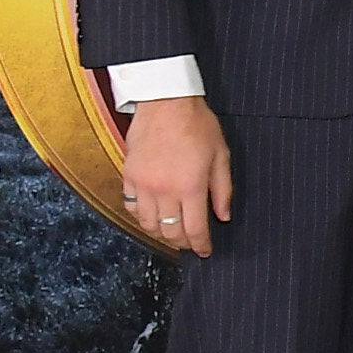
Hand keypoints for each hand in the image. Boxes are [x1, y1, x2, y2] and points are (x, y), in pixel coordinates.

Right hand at [120, 95, 232, 258]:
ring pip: (148, 225)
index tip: (205, 251)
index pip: (194, 229)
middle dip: (182, 243)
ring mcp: (142, 185)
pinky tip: (152, 215)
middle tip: (190, 243)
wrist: (165, 102)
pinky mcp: (128, 176)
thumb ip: (223, 189)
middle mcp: (164, 191)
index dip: (200, 245)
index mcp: (190, 187)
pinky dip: (141, 217)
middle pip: (170, 232)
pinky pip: (130, 207)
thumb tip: (223, 216)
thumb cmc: (197, 125)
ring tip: (172, 232)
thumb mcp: (221, 155)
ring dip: (161, 233)